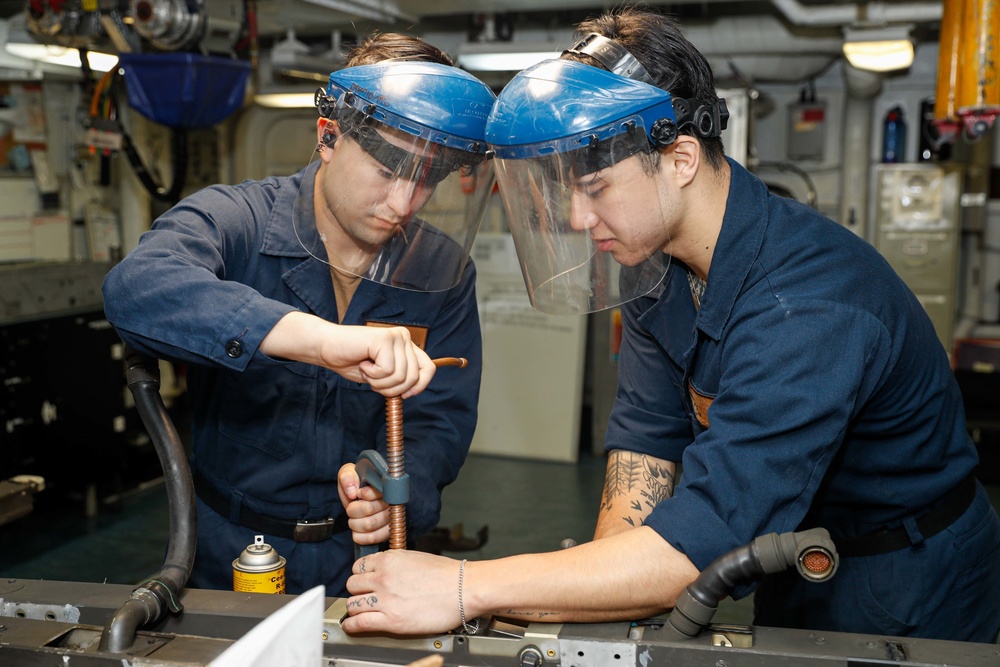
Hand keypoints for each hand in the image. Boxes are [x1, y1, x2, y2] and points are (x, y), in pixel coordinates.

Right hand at [261, 312, 434, 397]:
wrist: (327, 348)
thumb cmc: (352, 360)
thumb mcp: (382, 375)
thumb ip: (400, 379)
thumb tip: (413, 391)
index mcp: (407, 345)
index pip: (429, 368)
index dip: (419, 386)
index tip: (404, 395)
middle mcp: (404, 337)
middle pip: (413, 377)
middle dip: (391, 388)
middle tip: (374, 379)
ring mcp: (395, 336)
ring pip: (400, 376)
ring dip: (379, 381)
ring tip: (367, 369)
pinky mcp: (384, 338)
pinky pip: (386, 370)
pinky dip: (372, 374)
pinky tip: (363, 362)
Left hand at [338, 463, 389, 544]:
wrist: (356, 498)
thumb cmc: (354, 484)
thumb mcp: (348, 473)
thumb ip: (348, 476)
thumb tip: (353, 491)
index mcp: (384, 486)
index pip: (378, 492)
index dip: (366, 494)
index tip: (359, 494)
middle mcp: (391, 502)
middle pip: (370, 510)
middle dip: (354, 510)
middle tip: (351, 507)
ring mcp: (390, 518)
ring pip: (370, 525)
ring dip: (355, 523)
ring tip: (353, 518)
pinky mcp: (387, 532)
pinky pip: (373, 538)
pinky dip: (360, 536)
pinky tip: (357, 531)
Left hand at [342, 551, 462, 634]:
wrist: (464, 589)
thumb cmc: (447, 574)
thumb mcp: (415, 557)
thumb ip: (395, 563)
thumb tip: (385, 570)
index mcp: (389, 560)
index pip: (358, 567)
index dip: (360, 575)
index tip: (363, 581)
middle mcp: (383, 577)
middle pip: (352, 585)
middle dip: (357, 591)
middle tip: (365, 596)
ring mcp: (385, 599)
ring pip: (352, 604)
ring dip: (356, 608)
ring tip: (361, 611)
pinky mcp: (391, 620)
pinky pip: (359, 622)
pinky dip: (352, 625)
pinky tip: (353, 626)